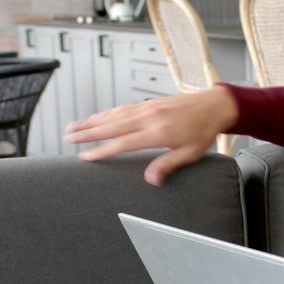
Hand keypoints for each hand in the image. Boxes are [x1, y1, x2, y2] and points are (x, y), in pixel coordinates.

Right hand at [63, 86, 237, 185]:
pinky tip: (98, 117)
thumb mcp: (190, 153)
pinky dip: (107, 113)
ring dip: (92, 121)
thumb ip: (168, 165)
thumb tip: (150, 180)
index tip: (85, 157)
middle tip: (68, 138)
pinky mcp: (150, 103)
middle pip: (111, 126)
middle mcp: (149, 118)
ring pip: (113, 115)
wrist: (215, 105)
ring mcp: (148, 108)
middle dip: (87, 132)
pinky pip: (123, 108)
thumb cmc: (205, 130)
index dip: (102, 151)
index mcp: (158, 133)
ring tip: (74, 126)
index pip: (122, 143)